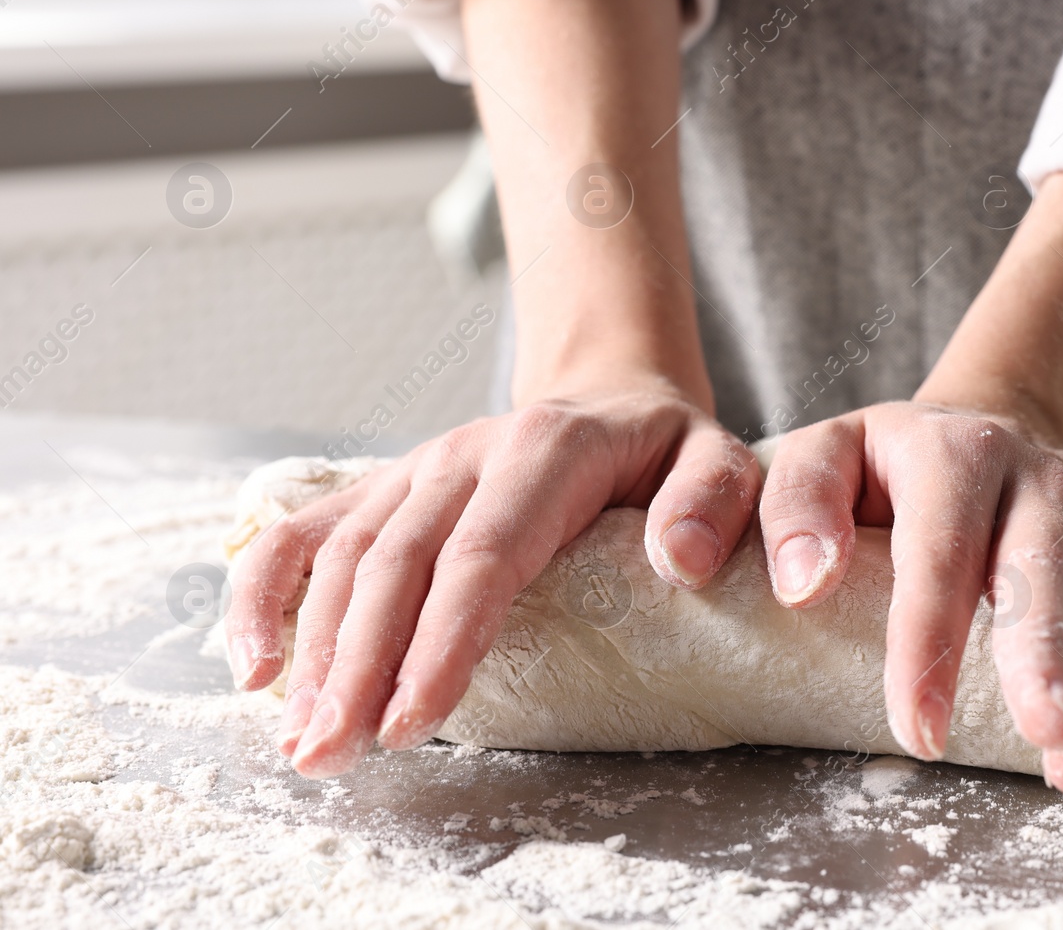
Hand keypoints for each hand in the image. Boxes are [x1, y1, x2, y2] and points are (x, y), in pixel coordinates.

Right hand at [225, 381, 760, 778]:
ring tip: (306, 742)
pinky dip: (265, 593)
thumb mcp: (719, 458)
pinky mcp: (384, 487)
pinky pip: (306, 532)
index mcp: (546, 449)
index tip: (415, 720)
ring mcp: (415, 469)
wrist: (610, 397)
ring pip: (344, 556)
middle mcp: (466, 453)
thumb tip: (679, 561)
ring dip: (315, 651)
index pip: (486, 553)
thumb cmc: (665, 451)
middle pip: (397, 563)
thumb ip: (713, 500)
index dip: (443, 639)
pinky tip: (252, 667)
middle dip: (360, 666)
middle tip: (336, 756)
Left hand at [757, 401, 1062, 795]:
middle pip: (1050, 566)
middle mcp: (1039, 477)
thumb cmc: (887, 470)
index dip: (931, 641)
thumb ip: (797, 506)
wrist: (980, 432)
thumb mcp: (824, 456)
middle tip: (1046, 739)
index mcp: (954, 453)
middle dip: (1049, 657)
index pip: (940, 549)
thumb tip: (802, 584)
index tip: (918, 730)